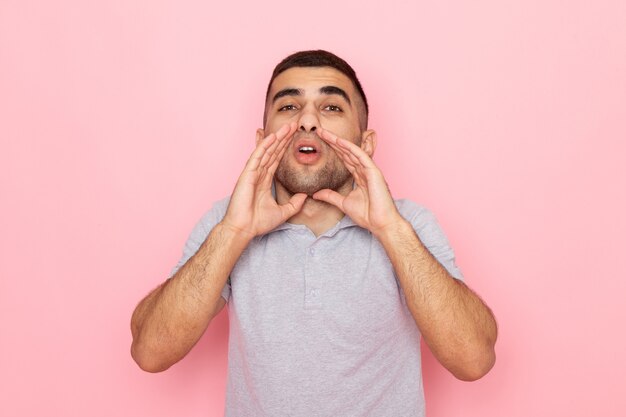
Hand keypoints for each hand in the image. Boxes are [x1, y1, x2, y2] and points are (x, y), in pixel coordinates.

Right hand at [222, 123, 306, 238]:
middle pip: (273, 151)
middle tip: (293, 126)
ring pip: (266, 151)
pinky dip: (264, 146)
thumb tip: (305, 196)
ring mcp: (252, 173)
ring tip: (287, 127)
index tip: (294, 137)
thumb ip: (294, 204)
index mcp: (264, 180)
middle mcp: (258, 174)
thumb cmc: (258, 222)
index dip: (285, 147)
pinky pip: (257, 157)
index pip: (276, 159)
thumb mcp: (283, 212)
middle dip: (283, 138)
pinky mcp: (247, 174)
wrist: (244, 229)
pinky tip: (272, 137)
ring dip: (276, 138)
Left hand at [313, 128, 403, 234]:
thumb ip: (330, 196)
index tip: (321, 142)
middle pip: (347, 153)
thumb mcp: (343, 203)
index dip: (334, 150)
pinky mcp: (374, 171)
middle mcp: (365, 171)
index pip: (345, 159)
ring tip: (325, 133)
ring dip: (338, 141)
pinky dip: (350, 148)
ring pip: (352, 151)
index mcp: (360, 177)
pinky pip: (361, 156)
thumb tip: (316, 194)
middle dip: (333, 142)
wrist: (381, 224)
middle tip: (320, 132)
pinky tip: (339, 141)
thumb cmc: (367, 215)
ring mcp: (370, 170)